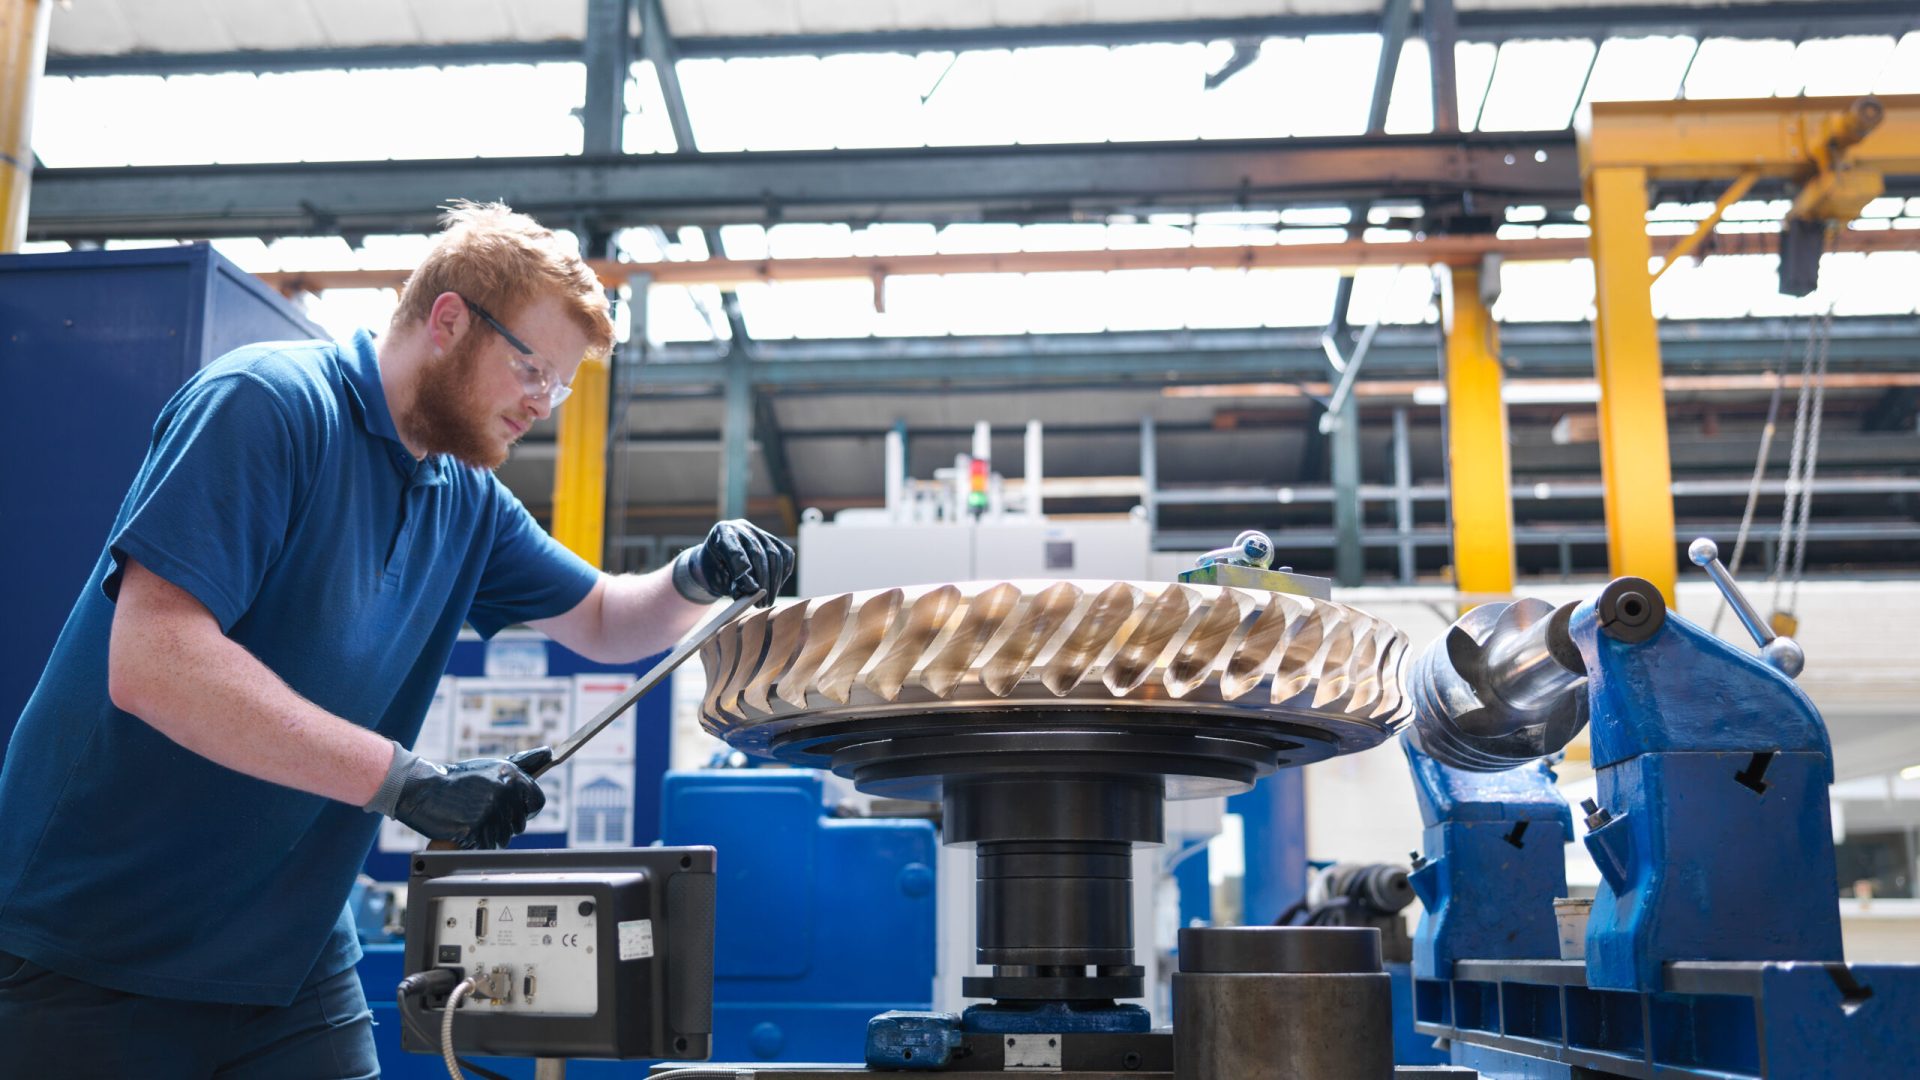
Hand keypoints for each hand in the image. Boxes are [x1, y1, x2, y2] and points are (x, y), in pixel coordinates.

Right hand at [392, 746, 549, 848]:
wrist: (422, 788)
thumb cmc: (458, 779)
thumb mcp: (492, 766)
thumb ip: (522, 762)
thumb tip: (547, 752)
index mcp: (512, 776)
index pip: (538, 802)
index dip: (525, 810)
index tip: (511, 810)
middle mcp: (505, 792)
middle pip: (519, 824)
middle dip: (503, 824)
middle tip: (480, 811)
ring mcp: (491, 811)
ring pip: (503, 838)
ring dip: (488, 835)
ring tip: (469, 818)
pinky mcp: (475, 828)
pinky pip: (485, 847)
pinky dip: (474, 843)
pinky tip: (462, 828)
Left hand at [693, 520, 793, 606]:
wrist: (718, 562)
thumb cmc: (717, 572)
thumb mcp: (718, 579)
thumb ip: (733, 584)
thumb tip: (752, 591)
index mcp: (722, 533)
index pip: (735, 551)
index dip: (744, 572)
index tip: (752, 590)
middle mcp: (741, 528)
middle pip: (757, 553)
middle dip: (762, 581)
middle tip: (762, 603)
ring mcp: (758, 532)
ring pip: (774, 555)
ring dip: (774, 581)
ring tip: (768, 600)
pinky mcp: (772, 540)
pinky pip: (785, 555)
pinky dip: (784, 572)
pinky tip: (776, 587)